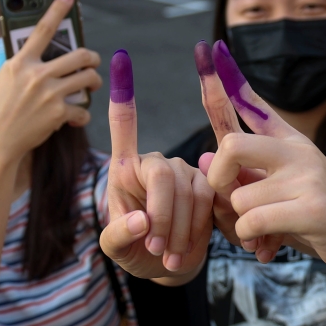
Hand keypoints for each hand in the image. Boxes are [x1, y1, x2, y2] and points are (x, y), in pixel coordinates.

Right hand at [0, 0, 100, 163]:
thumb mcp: (1, 81)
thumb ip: (20, 67)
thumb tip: (39, 58)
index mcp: (19, 63)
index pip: (41, 29)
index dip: (57, 9)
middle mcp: (36, 75)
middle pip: (80, 55)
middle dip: (92, 58)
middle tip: (91, 63)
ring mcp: (49, 94)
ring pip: (88, 78)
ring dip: (93, 82)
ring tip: (90, 86)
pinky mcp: (58, 113)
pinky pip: (82, 110)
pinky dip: (81, 115)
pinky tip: (74, 119)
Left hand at [100, 49, 213, 277]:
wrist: (166, 267)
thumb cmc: (134, 251)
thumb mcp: (115, 250)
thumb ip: (118, 235)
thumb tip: (140, 220)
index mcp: (124, 170)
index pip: (123, 128)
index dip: (124, 95)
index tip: (120, 58)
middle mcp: (155, 164)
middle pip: (162, 174)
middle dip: (161, 213)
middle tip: (154, 246)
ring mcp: (184, 173)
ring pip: (189, 192)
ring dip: (178, 229)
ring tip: (166, 256)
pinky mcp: (209, 188)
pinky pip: (210, 202)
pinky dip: (197, 230)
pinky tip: (186, 249)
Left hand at [202, 40, 325, 274]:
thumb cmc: (317, 216)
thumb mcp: (281, 190)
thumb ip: (244, 174)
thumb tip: (203, 157)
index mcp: (289, 143)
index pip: (252, 105)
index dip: (225, 80)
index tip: (210, 47)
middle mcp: (298, 152)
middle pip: (232, 145)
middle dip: (218, 176)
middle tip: (227, 196)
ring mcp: (308, 178)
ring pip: (239, 198)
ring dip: (241, 224)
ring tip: (261, 233)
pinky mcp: (313, 208)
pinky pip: (253, 221)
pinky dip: (250, 239)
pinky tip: (265, 246)